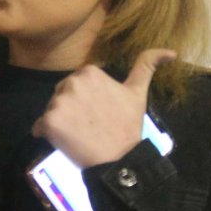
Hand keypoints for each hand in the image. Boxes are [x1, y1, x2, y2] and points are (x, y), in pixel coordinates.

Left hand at [31, 49, 175, 167]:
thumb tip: (172, 52)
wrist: (120, 159)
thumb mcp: (137, 92)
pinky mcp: (49, 122)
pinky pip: (38, 127)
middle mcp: (71, 82)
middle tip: (89, 126)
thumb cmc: (128, 126)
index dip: (84, 101)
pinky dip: (46, 135)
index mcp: (89, 72)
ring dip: (59, 123)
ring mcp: (58, 102)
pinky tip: (64, 142)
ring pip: (50, 111)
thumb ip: (146, 66)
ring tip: (79, 135)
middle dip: (70, 109)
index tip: (97, 114)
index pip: (75, 85)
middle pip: (60, 95)